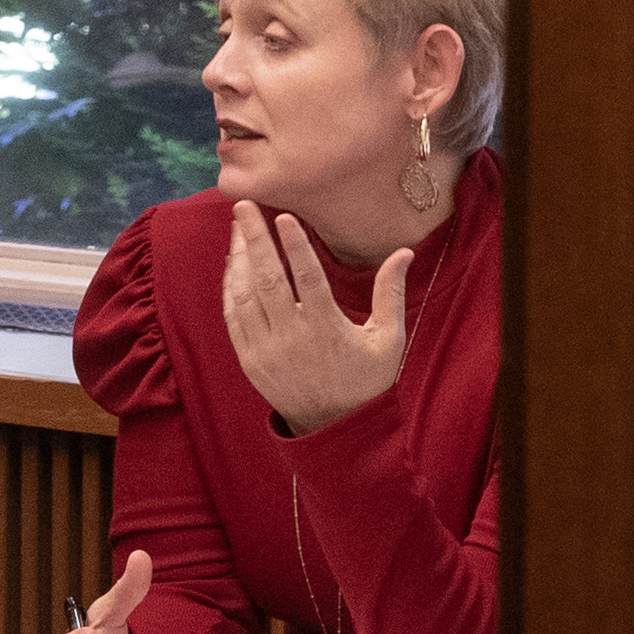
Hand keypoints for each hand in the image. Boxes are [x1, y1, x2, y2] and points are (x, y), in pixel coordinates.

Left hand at [222, 204, 410, 433]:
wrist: (334, 427)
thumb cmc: (366, 380)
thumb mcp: (388, 339)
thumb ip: (390, 293)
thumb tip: (403, 252)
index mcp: (327, 329)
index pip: (308, 279)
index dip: (295, 246)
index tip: (284, 217)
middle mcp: (292, 337)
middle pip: (268, 280)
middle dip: (255, 239)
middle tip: (243, 206)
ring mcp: (265, 349)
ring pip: (244, 295)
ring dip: (239, 259)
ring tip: (238, 228)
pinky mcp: (248, 359)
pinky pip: (233, 316)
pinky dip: (230, 288)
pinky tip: (233, 264)